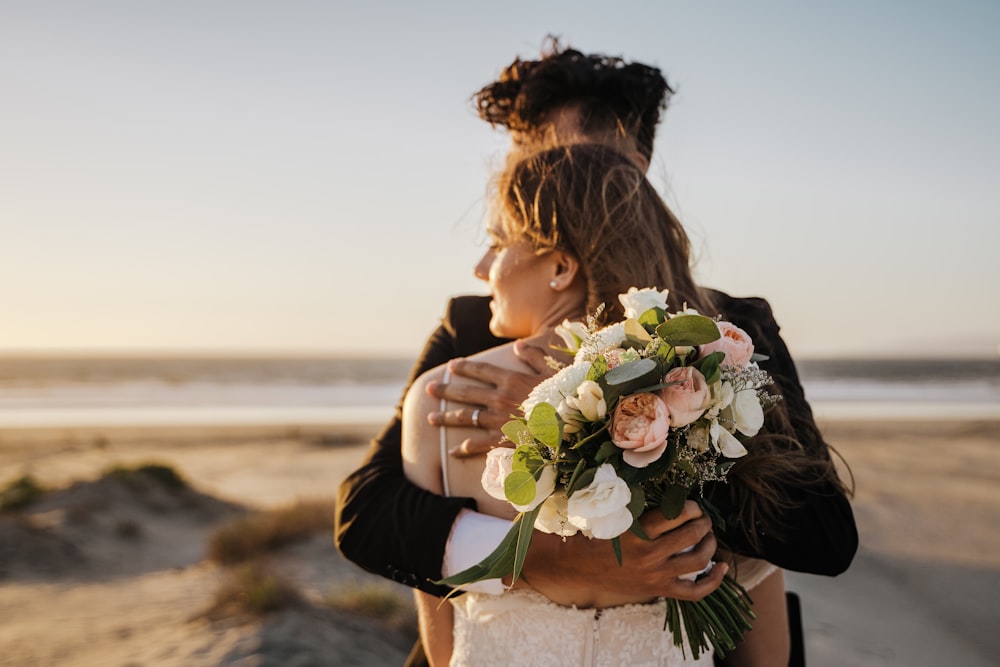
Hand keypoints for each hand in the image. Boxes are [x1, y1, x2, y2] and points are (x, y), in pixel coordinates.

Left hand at [425, 341, 554, 456]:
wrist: (569, 429)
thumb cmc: (565, 398)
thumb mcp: (554, 372)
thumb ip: (535, 357)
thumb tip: (519, 345)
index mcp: (511, 380)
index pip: (482, 370)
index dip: (465, 367)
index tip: (451, 366)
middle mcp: (500, 399)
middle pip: (466, 392)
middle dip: (445, 390)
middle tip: (428, 388)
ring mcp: (498, 420)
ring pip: (466, 417)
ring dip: (447, 417)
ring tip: (430, 418)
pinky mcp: (502, 441)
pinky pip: (478, 445)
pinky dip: (463, 449)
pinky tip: (452, 451)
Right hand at [514, 501, 724, 606]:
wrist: (578, 567)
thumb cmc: (594, 533)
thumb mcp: (612, 513)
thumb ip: (636, 502)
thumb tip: (662, 482)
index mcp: (638, 531)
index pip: (678, 514)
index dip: (692, 506)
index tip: (692, 504)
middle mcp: (650, 555)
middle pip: (693, 534)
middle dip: (704, 522)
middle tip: (703, 517)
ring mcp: (657, 575)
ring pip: (699, 559)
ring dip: (710, 543)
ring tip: (709, 535)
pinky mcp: (660, 590)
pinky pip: (695, 591)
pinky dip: (714, 580)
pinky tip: (723, 567)